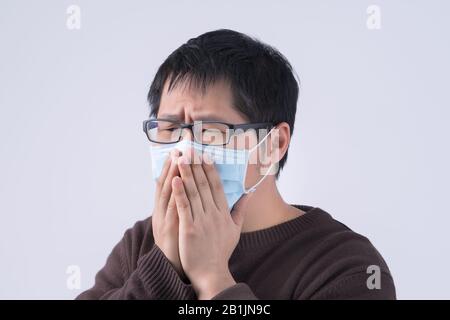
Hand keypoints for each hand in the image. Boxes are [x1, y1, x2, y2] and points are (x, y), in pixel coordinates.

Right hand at [151, 149, 185, 278]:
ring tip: (179, 157)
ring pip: (168, 191)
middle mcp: (162, 210)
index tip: (180, 149)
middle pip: (168, 182)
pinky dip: (175, 193)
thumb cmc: (178, 244)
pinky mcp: (171, 226)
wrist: (172, 266)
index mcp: (166, 208)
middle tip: (181, 146)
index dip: (174, 165)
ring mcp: (165, 217)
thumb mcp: (178, 223)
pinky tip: (177, 180)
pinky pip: (173, 207)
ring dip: (173, 173)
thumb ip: (183, 207)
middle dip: (175, 164)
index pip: (171, 182)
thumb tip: (190, 193)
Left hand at [172, 148, 249, 298]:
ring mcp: (201, 221)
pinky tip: (174, 180)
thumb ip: (240, 210)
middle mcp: (214, 214)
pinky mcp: (189, 229)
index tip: (205, 156)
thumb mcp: (235, 229)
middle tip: (190, 149)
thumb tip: (249, 193)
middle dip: (196, 166)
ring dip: (187, 174)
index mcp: (223, 213)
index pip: (217, 186)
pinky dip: (179, 192)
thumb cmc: (221, 251)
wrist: (212, 272)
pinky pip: (184, 207)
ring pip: (193, 192)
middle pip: (204, 185)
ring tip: (181, 158)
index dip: (210, 170)